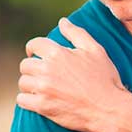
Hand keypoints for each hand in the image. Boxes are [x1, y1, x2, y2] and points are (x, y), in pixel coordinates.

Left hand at [16, 17, 127, 131]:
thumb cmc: (105, 79)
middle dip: (32, 68)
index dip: (33, 48)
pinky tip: (36, 99)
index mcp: (58, 53)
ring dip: (30, 84)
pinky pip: (21, 100)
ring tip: (40, 87)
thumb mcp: (95, 51)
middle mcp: (47, 69)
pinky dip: (27, 99)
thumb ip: (77, 33)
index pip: (34, 45)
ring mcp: (44, 89)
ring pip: (23, 82)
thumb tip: (62, 21)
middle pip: (25, 65)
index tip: (34, 53)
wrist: (109, 109)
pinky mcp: (42, 106)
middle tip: (40, 74)